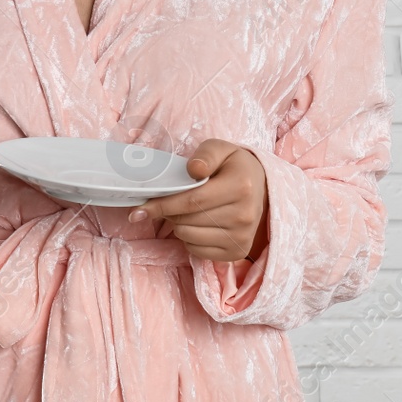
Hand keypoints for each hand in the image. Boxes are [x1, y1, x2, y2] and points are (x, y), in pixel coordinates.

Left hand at [129, 138, 269, 262]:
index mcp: (240, 187)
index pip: (192, 201)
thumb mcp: (222, 150)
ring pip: (188, 237)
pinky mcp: (236, 252)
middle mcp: (244, 215)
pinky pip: (196, 250)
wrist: (262, 190)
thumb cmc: (235, 167)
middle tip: (169, 202)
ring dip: (179, 224)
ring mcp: (241, 236)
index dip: (162, 205)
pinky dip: (190, 238)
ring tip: (189, 211)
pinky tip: (199, 224)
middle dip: (168, 212)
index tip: (139, 208)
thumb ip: (205, 155)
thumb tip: (193, 169)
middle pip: (187, 220)